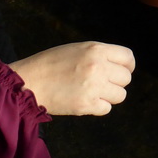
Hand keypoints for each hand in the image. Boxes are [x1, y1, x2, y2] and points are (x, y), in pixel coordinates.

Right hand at [9, 41, 133, 115]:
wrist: (29, 81)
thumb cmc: (50, 64)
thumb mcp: (77, 49)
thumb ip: (98, 55)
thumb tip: (118, 66)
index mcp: (96, 49)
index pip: (128, 57)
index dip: (128, 66)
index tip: (122, 71)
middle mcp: (98, 66)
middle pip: (126, 78)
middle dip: (116, 82)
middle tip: (102, 83)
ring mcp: (94, 86)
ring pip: (120, 95)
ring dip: (109, 95)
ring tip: (93, 92)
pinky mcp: (87, 105)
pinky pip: (106, 108)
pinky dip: (98, 107)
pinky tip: (85, 100)